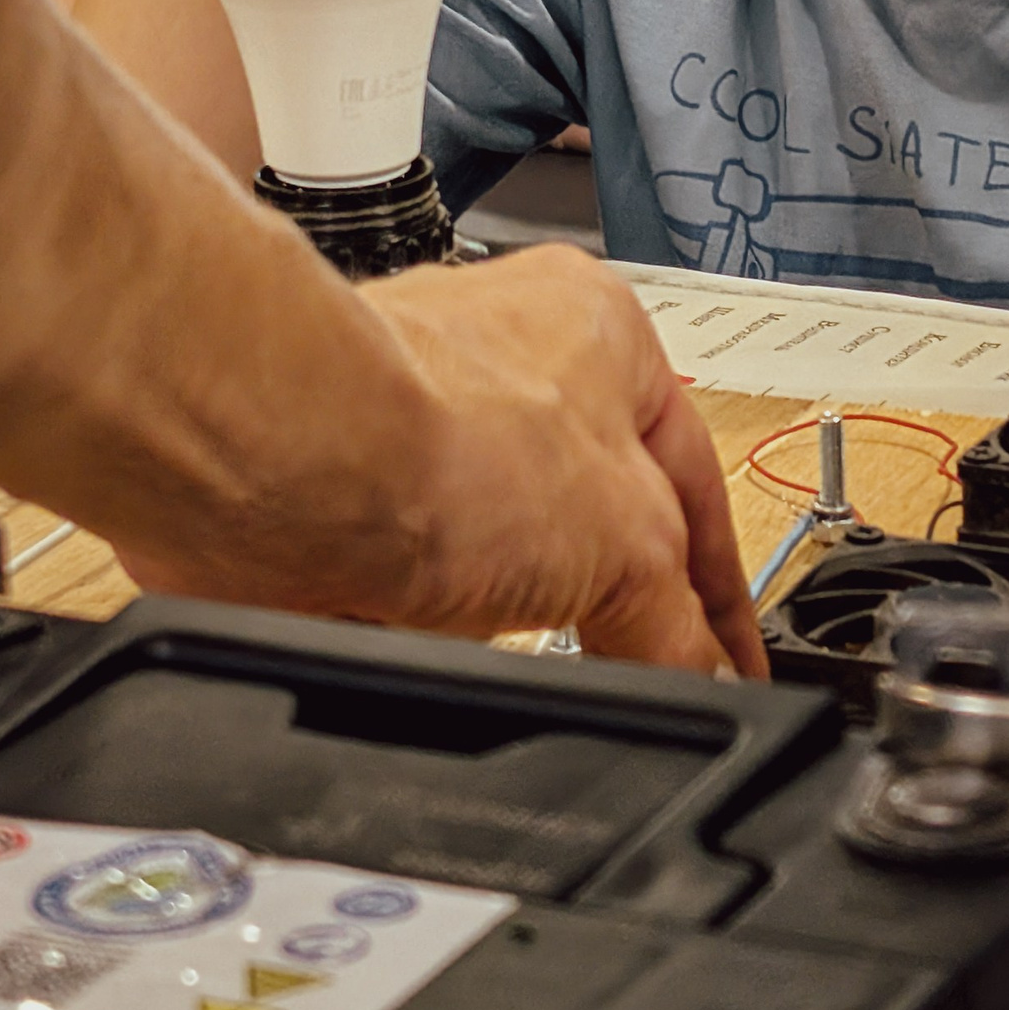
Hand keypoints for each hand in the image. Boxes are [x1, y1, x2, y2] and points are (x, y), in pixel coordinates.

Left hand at [131, 241, 766, 679]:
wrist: (279, 463)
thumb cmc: (442, 437)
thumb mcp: (629, 554)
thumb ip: (681, 627)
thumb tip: (704, 679)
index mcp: (603, 329)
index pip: (693, 480)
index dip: (719, 589)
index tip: (729, 658)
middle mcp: (502, 354)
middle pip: (587, 510)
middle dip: (599, 592)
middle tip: (629, 661)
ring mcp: (410, 412)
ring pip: (488, 545)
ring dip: (494, 605)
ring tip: (501, 640)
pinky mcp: (332, 476)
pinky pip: (398, 571)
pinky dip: (408, 617)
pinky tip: (415, 636)